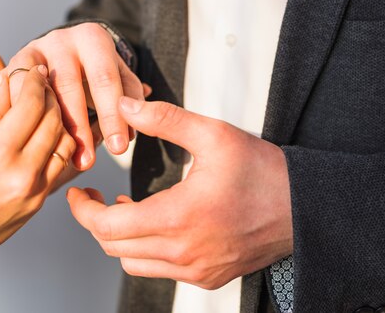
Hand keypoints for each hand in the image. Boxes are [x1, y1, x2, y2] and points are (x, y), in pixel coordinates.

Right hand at [0, 23, 145, 170]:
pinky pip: (13, 94)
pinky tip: (33, 145)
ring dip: (47, 128)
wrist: (62, 53)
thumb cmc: (98, 71)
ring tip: (58, 158)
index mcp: (93, 38)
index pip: (105, 79)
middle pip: (68, 86)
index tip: (118, 148)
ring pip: (38, 92)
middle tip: (87, 163)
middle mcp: (60, 39)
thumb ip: (129, 99)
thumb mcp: (119, 78)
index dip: (112, 115)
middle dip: (79, 128)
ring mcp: (32, 50)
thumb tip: (131, 131)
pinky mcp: (12, 65)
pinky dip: (23, 119)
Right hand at [0, 66, 75, 289]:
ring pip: (65, 142)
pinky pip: (61, 165)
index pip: (31, 105)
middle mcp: (24, 174)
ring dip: (59, 119)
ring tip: (44, 106)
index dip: (34, 81)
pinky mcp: (40, 203)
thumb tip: (5, 75)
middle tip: (41, 83)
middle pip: (54, 120)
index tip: (33, 69)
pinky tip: (46, 132)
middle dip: (51, 95)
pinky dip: (59, 143)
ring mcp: (36, 192)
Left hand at [67, 97, 292, 289]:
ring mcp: (196, 270)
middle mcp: (184, 253)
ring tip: (123, 208)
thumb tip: (126, 106)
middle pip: (115, 247)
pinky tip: (156, 225)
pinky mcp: (207, 277)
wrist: (304, 208)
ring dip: (120, 238)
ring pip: (134, 263)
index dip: (83, 210)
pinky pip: (160, 270)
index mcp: (179, 218)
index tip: (80, 193)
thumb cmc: (263, 172)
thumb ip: (165, 119)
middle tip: (94, 197)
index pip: (107, 227)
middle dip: (96, 221)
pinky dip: (145, 250)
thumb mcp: (214, 135)